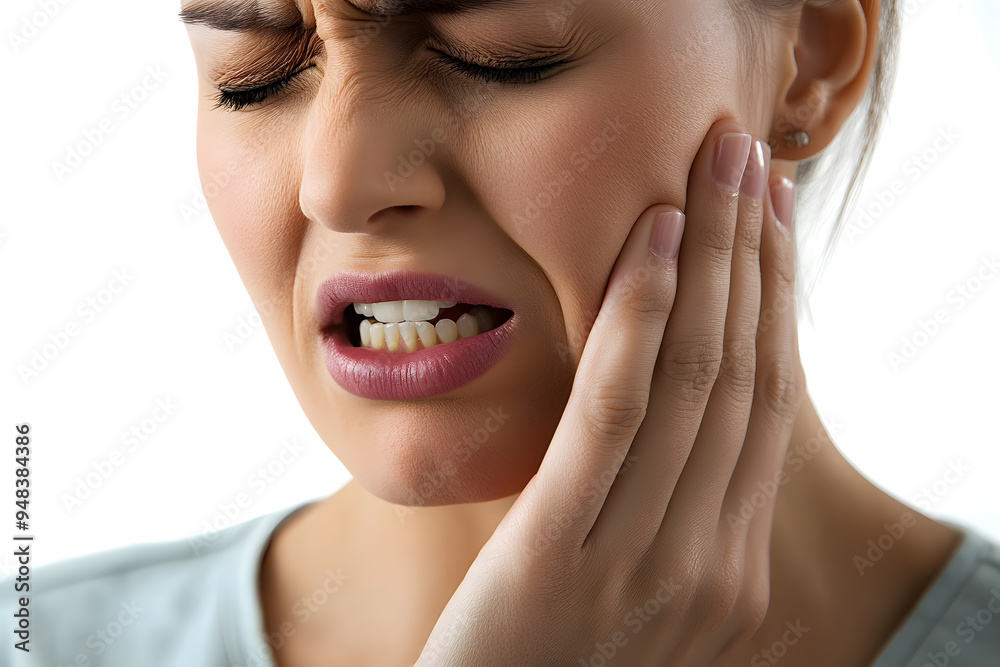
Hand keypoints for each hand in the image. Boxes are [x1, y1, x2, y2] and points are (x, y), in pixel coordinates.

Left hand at [415, 118, 805, 666]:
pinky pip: (615, 413)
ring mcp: (645, 562)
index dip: (777, 298)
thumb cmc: (545, 660)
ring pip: (696, 377)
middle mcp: (711, 563)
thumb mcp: (630, 586)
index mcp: (731, 568)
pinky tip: (654, 237)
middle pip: (745, 372)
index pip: (769, 405)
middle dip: (755, 251)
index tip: (775, 215)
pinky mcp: (562, 553)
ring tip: (716, 159)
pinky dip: (640, 316)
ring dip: (712, 255)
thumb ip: (667, 514)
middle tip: (751, 152)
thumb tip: (680, 417)